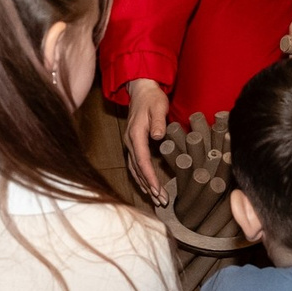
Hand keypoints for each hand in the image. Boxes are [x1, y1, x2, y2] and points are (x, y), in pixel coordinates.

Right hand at [123, 80, 172, 201]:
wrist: (141, 90)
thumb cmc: (152, 98)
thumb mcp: (158, 106)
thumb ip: (158, 121)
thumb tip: (158, 136)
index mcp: (135, 134)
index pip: (142, 160)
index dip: (149, 177)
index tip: (157, 189)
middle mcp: (130, 142)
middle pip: (138, 170)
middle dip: (149, 187)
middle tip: (161, 201)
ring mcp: (130, 144)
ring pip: (135, 170)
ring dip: (145, 185)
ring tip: (157, 199)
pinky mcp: (133, 145)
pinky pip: (135, 166)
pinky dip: (141, 178)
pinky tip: (148, 187)